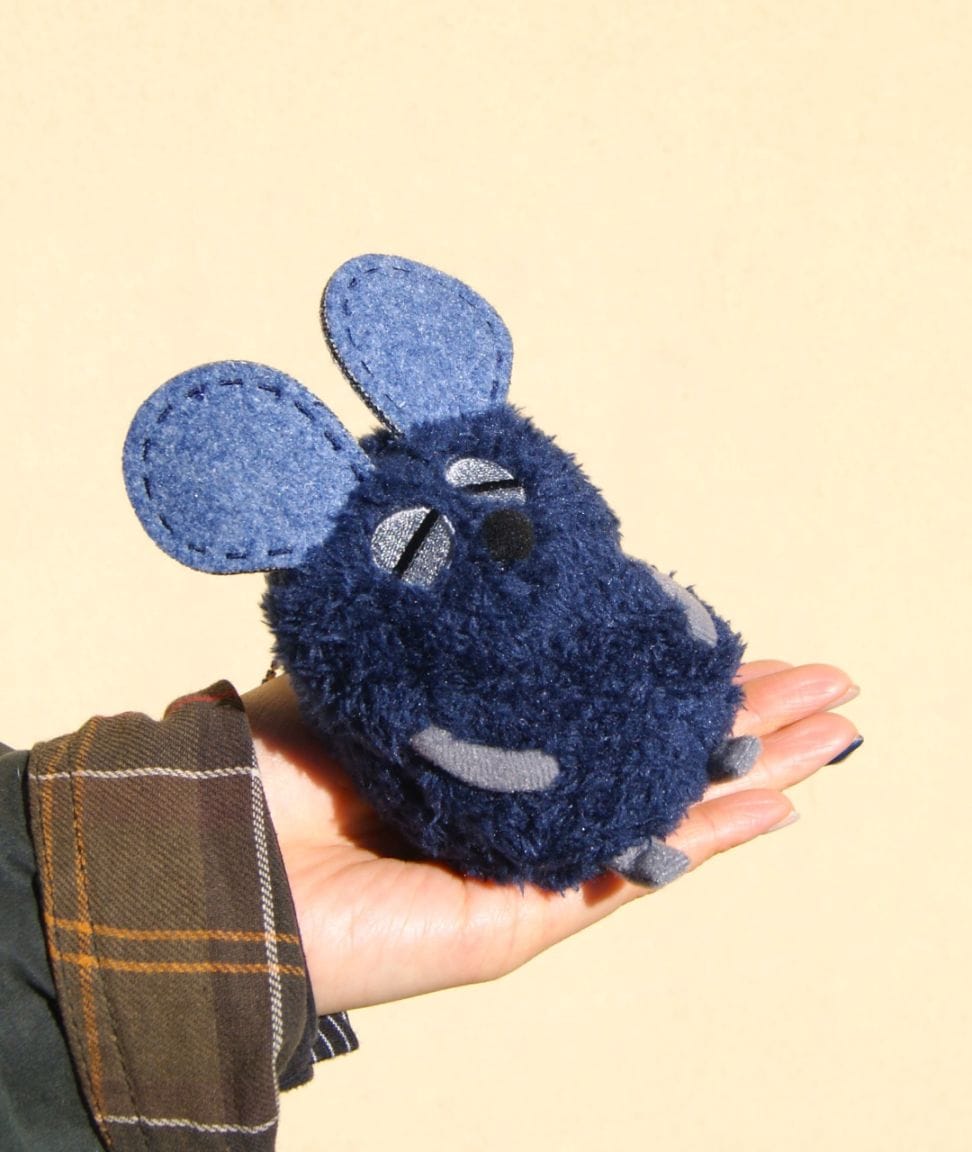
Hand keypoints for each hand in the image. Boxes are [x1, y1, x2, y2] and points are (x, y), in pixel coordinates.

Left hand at [243, 661, 859, 1013]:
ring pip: (670, 808)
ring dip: (755, 767)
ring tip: (831, 728)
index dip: (666, 669)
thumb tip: (469, 536)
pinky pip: (639, 872)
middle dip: (739, 715)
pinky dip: (712, 837)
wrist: (223, 851)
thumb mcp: (368, 661)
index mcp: (487, 743)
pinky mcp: (531, 911)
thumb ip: (425, 621)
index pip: (599, 704)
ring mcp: (536, 858)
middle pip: (654, 754)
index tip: (721, 632)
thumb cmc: (281, 753)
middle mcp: (522, 798)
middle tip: (818, 678)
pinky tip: (778, 801)